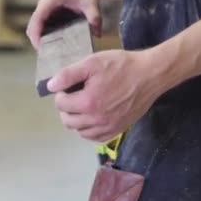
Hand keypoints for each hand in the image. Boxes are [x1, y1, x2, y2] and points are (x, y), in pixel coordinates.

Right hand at [26, 0, 102, 49]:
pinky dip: (43, 38)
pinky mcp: (47, 16)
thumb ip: (94, 17)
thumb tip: (97, 33)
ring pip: (34, 29)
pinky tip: (53, 49)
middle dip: (36, 41)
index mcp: (52, 0)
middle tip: (46, 56)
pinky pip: (40, 29)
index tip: (39, 47)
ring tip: (49, 55)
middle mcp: (44, 5)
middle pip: (32, 26)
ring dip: (39, 41)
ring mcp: (44, 11)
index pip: (38, 18)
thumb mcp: (92, 3)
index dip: (35, 33)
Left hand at [49, 50, 171, 141]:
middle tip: (73, 95)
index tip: (68, 86)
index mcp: (88, 103)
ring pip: (80, 131)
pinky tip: (92, 117)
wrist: (150, 75)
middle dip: (65, 108)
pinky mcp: (118, 130)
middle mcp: (96, 120)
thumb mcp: (92, 63)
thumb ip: (68, 75)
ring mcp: (108, 127)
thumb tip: (51, 86)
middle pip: (67, 121)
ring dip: (76, 120)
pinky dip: (89, 129)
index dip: (61, 93)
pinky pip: (95, 138)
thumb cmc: (122, 66)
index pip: (60, 104)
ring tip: (82, 105)